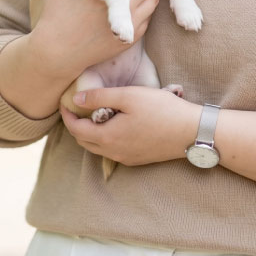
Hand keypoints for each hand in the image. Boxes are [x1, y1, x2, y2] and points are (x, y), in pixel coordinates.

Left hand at [59, 87, 198, 166]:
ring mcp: (127, 158)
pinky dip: (105, 139)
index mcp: (108, 137)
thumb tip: (76, 100)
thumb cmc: (161, 110)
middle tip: (76, 108)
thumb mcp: (129, 96)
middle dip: (76, 126)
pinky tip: (114, 124)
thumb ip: (99, 97)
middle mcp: (114, 152)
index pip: (76, 130)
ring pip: (98, 148)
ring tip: (93, 114)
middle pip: (84, 142)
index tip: (64, 103)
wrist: (191, 131)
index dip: (67, 116)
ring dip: (90, 133)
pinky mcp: (138, 159)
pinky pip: (113, 151)